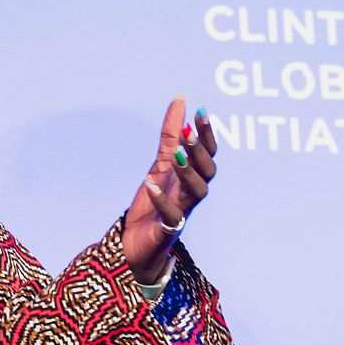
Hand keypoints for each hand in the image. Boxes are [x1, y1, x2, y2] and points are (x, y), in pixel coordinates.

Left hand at [122, 96, 217, 283]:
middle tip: (187, 133)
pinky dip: (163, 200)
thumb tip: (181, 99)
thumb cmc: (153, 203)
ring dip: (187, 173)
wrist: (135, 244)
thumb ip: (170, 136)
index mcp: (191, 177)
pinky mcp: (168, 230)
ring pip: (197, 192)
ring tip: (175, 156)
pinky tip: (151, 185)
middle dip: (199, 152)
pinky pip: (171, 216)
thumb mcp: (159, 165)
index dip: (207, 133)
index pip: (208, 153)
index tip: (201, 110)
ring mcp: (182, 212)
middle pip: (207, 171)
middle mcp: (191, 194)